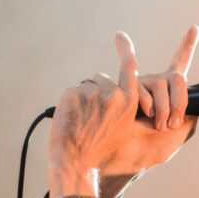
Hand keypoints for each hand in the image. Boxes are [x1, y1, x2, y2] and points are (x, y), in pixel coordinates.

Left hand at [46, 31, 142, 197]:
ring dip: (81, 102)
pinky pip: (71, 93)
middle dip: (95, 95)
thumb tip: (116, 90)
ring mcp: (92, 93)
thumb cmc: (100, 150)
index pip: (129, 67)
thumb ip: (126, 108)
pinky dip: (69, 104)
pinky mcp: (72, 94)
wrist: (76, 161)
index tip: (120, 36)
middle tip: (89, 119)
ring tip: (81, 124)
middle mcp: (113, 94)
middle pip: (101, 81)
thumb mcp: (125, 130)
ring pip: (85, 90)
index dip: (125, 49)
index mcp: (129, 102)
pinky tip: (71, 120)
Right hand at [100, 26, 198, 180]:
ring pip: (159, 84)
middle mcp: (155, 83)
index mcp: (170, 91)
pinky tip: (142, 114)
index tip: (194, 28)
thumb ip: (196, 107)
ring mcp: (140, 84)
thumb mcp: (182, 129)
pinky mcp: (125, 88)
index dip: (187, 45)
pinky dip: (146, 103)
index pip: (180, 63)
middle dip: (179, 100)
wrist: (130, 156)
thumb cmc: (156, 146)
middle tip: (174, 121)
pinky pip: (140, 87)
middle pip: (175, 78)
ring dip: (163, 107)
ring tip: (156, 123)